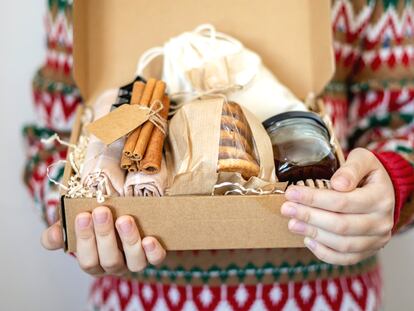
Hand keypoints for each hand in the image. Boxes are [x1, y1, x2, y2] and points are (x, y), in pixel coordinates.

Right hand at [41, 206, 165, 275]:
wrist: (135, 215)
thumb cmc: (102, 219)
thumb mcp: (80, 222)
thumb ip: (63, 229)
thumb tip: (51, 237)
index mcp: (95, 260)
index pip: (87, 259)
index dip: (84, 239)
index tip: (83, 215)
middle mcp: (115, 265)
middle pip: (109, 260)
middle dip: (104, 235)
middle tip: (102, 211)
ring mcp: (135, 261)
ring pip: (133, 262)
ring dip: (128, 240)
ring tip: (125, 219)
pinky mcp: (154, 255)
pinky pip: (156, 260)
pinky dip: (153, 251)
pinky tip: (149, 239)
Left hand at [281, 148, 394, 264]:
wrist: (384, 192)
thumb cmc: (367, 174)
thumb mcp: (363, 160)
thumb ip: (351, 168)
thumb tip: (338, 184)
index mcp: (380, 198)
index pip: (343, 202)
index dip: (314, 199)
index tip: (291, 192)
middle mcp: (381, 222)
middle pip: (341, 225)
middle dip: (309, 217)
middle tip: (286, 209)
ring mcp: (376, 240)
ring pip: (342, 244)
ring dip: (313, 234)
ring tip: (292, 223)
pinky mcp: (368, 251)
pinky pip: (345, 258)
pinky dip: (324, 253)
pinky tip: (307, 240)